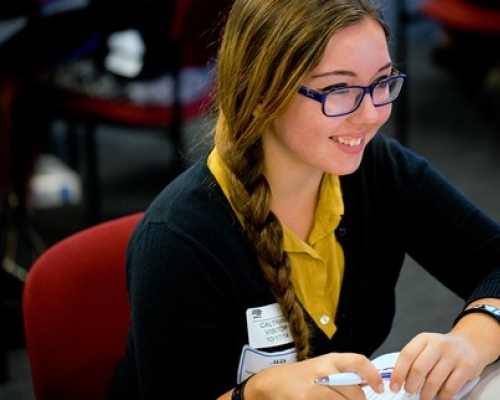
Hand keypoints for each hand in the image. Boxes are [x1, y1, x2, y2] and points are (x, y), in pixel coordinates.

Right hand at [242, 352, 384, 399]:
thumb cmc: (298, 376)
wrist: (271, 384)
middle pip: (355, 392)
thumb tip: (366, 382)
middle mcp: (323, 373)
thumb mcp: (321, 367)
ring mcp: (313, 391)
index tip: (380, 386)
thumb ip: (342, 373)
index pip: (357, 362)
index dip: (372, 375)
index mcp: (329, 361)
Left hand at [390, 332, 484, 399]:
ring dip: (426, 394)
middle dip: (411, 385)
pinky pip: (450, 388)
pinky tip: (439, 395)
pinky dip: (442, 396)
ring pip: (434, 381)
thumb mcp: (425, 346)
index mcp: (424, 339)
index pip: (406, 355)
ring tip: (424, 396)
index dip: (398, 373)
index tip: (394, 385)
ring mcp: (453, 356)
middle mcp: (438, 345)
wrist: (469, 343)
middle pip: (418, 368)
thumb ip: (413, 359)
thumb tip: (399, 379)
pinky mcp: (466, 368)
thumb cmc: (443, 349)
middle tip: (409, 391)